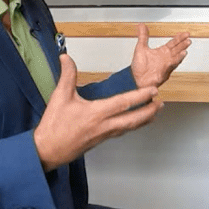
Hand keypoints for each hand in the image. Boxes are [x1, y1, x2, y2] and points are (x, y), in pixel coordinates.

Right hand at [34, 54, 161, 171]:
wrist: (47, 150)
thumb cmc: (54, 125)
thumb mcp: (59, 97)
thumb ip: (67, 75)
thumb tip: (66, 57)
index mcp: (96, 113)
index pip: (124, 103)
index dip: (141, 96)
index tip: (153, 91)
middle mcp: (104, 125)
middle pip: (133, 119)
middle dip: (149, 111)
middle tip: (161, 103)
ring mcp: (104, 134)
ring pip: (129, 127)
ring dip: (144, 119)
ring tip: (155, 111)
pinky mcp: (101, 140)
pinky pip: (122, 131)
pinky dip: (132, 125)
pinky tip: (135, 122)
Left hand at [130, 23, 189, 87]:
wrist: (135, 78)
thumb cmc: (139, 66)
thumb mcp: (140, 47)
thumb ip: (143, 36)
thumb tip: (141, 25)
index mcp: (162, 52)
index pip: (173, 43)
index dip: (179, 38)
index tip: (185, 33)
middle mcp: (166, 58)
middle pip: (177, 49)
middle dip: (183, 43)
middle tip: (188, 38)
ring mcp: (166, 65)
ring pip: (176, 57)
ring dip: (181, 52)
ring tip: (186, 45)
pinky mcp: (164, 72)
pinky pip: (172, 65)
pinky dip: (176, 60)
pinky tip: (180, 55)